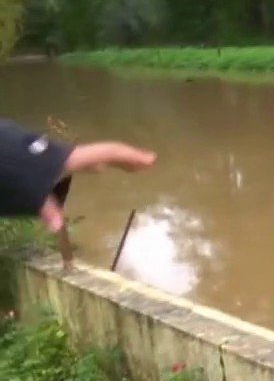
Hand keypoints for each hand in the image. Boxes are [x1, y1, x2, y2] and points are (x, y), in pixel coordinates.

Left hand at [39, 142, 156, 232]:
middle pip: (101, 154)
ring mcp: (57, 156)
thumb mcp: (29, 191)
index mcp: (70, 159)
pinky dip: (87, 166)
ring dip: (103, 163)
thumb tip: (55, 227)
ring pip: (87, 157)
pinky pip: (76, 162)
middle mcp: (67, 155)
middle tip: (140, 166)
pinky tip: (87, 173)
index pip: (106, 153)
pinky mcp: (47, 161)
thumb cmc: (15, 172)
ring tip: (114, 171)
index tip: (151, 160)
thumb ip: (44, 207)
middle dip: (122, 160)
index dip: (129, 156)